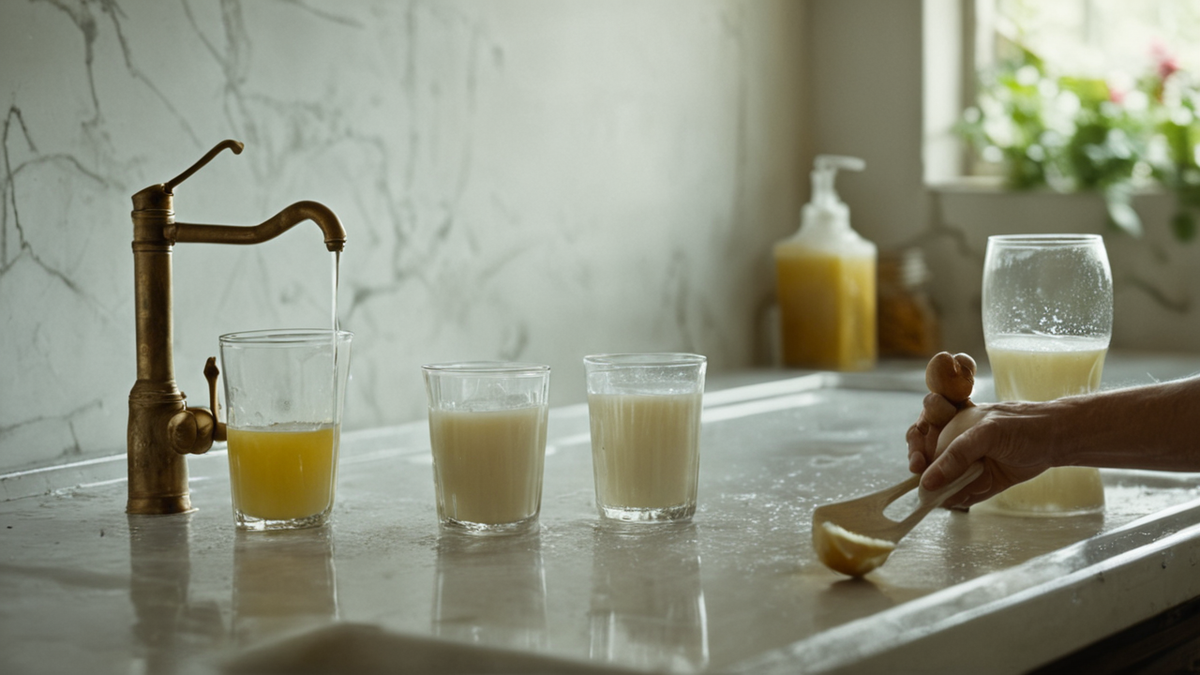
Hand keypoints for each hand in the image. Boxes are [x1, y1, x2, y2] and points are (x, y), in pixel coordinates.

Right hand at [907, 395, 1052, 507]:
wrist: (1058, 441)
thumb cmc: (1022, 426)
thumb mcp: (985, 434)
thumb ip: (955, 455)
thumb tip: (926, 481)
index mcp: (953, 422)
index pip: (921, 432)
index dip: (914, 446)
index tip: (917, 464)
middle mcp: (956, 443)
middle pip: (927, 460)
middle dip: (925, 473)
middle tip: (926, 483)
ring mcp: (968, 465)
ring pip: (943, 481)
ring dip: (942, 490)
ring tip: (948, 495)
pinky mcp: (981, 483)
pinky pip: (961, 495)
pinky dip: (958, 500)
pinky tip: (960, 500)